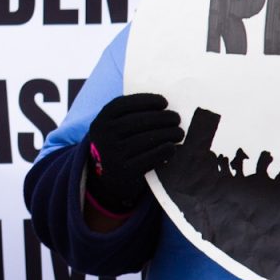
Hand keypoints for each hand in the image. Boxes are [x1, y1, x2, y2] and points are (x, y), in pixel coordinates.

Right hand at [82, 93, 182, 212]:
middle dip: (162, 117)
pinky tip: (172, 147)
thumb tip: (164, 108)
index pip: (124, 105)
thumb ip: (130, 116)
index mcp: (100, 122)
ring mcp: (113, 155)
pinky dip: (165, 150)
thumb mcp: (114, 130)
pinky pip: (151, 157)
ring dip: (168, 133)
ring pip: (147, 138)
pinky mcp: (125, 171)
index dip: (146, 100)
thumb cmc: (119, 146)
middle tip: (176, 118)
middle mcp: (104, 137)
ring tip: (179, 133)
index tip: (164, 102)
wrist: (108, 179)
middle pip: (138, 120)